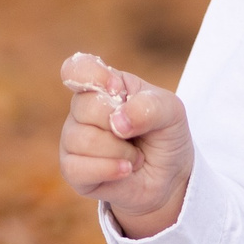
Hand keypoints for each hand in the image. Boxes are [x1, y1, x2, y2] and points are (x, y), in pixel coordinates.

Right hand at [57, 51, 193, 238]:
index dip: (94, 77)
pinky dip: (108, 170)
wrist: (171, 175)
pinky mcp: (72, 170)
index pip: (77, 68)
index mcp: (104, 84)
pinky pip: (76, 169)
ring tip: (134, 156)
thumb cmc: (165, 135)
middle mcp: (82, 110)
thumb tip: (117, 122)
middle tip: (136, 133)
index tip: (119, 90)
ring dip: (121, 152)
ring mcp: (73, 140)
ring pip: (83, 140)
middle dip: (121, 124)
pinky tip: (125, 170)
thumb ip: (148, 108)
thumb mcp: (171, 112)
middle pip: (84, 106)